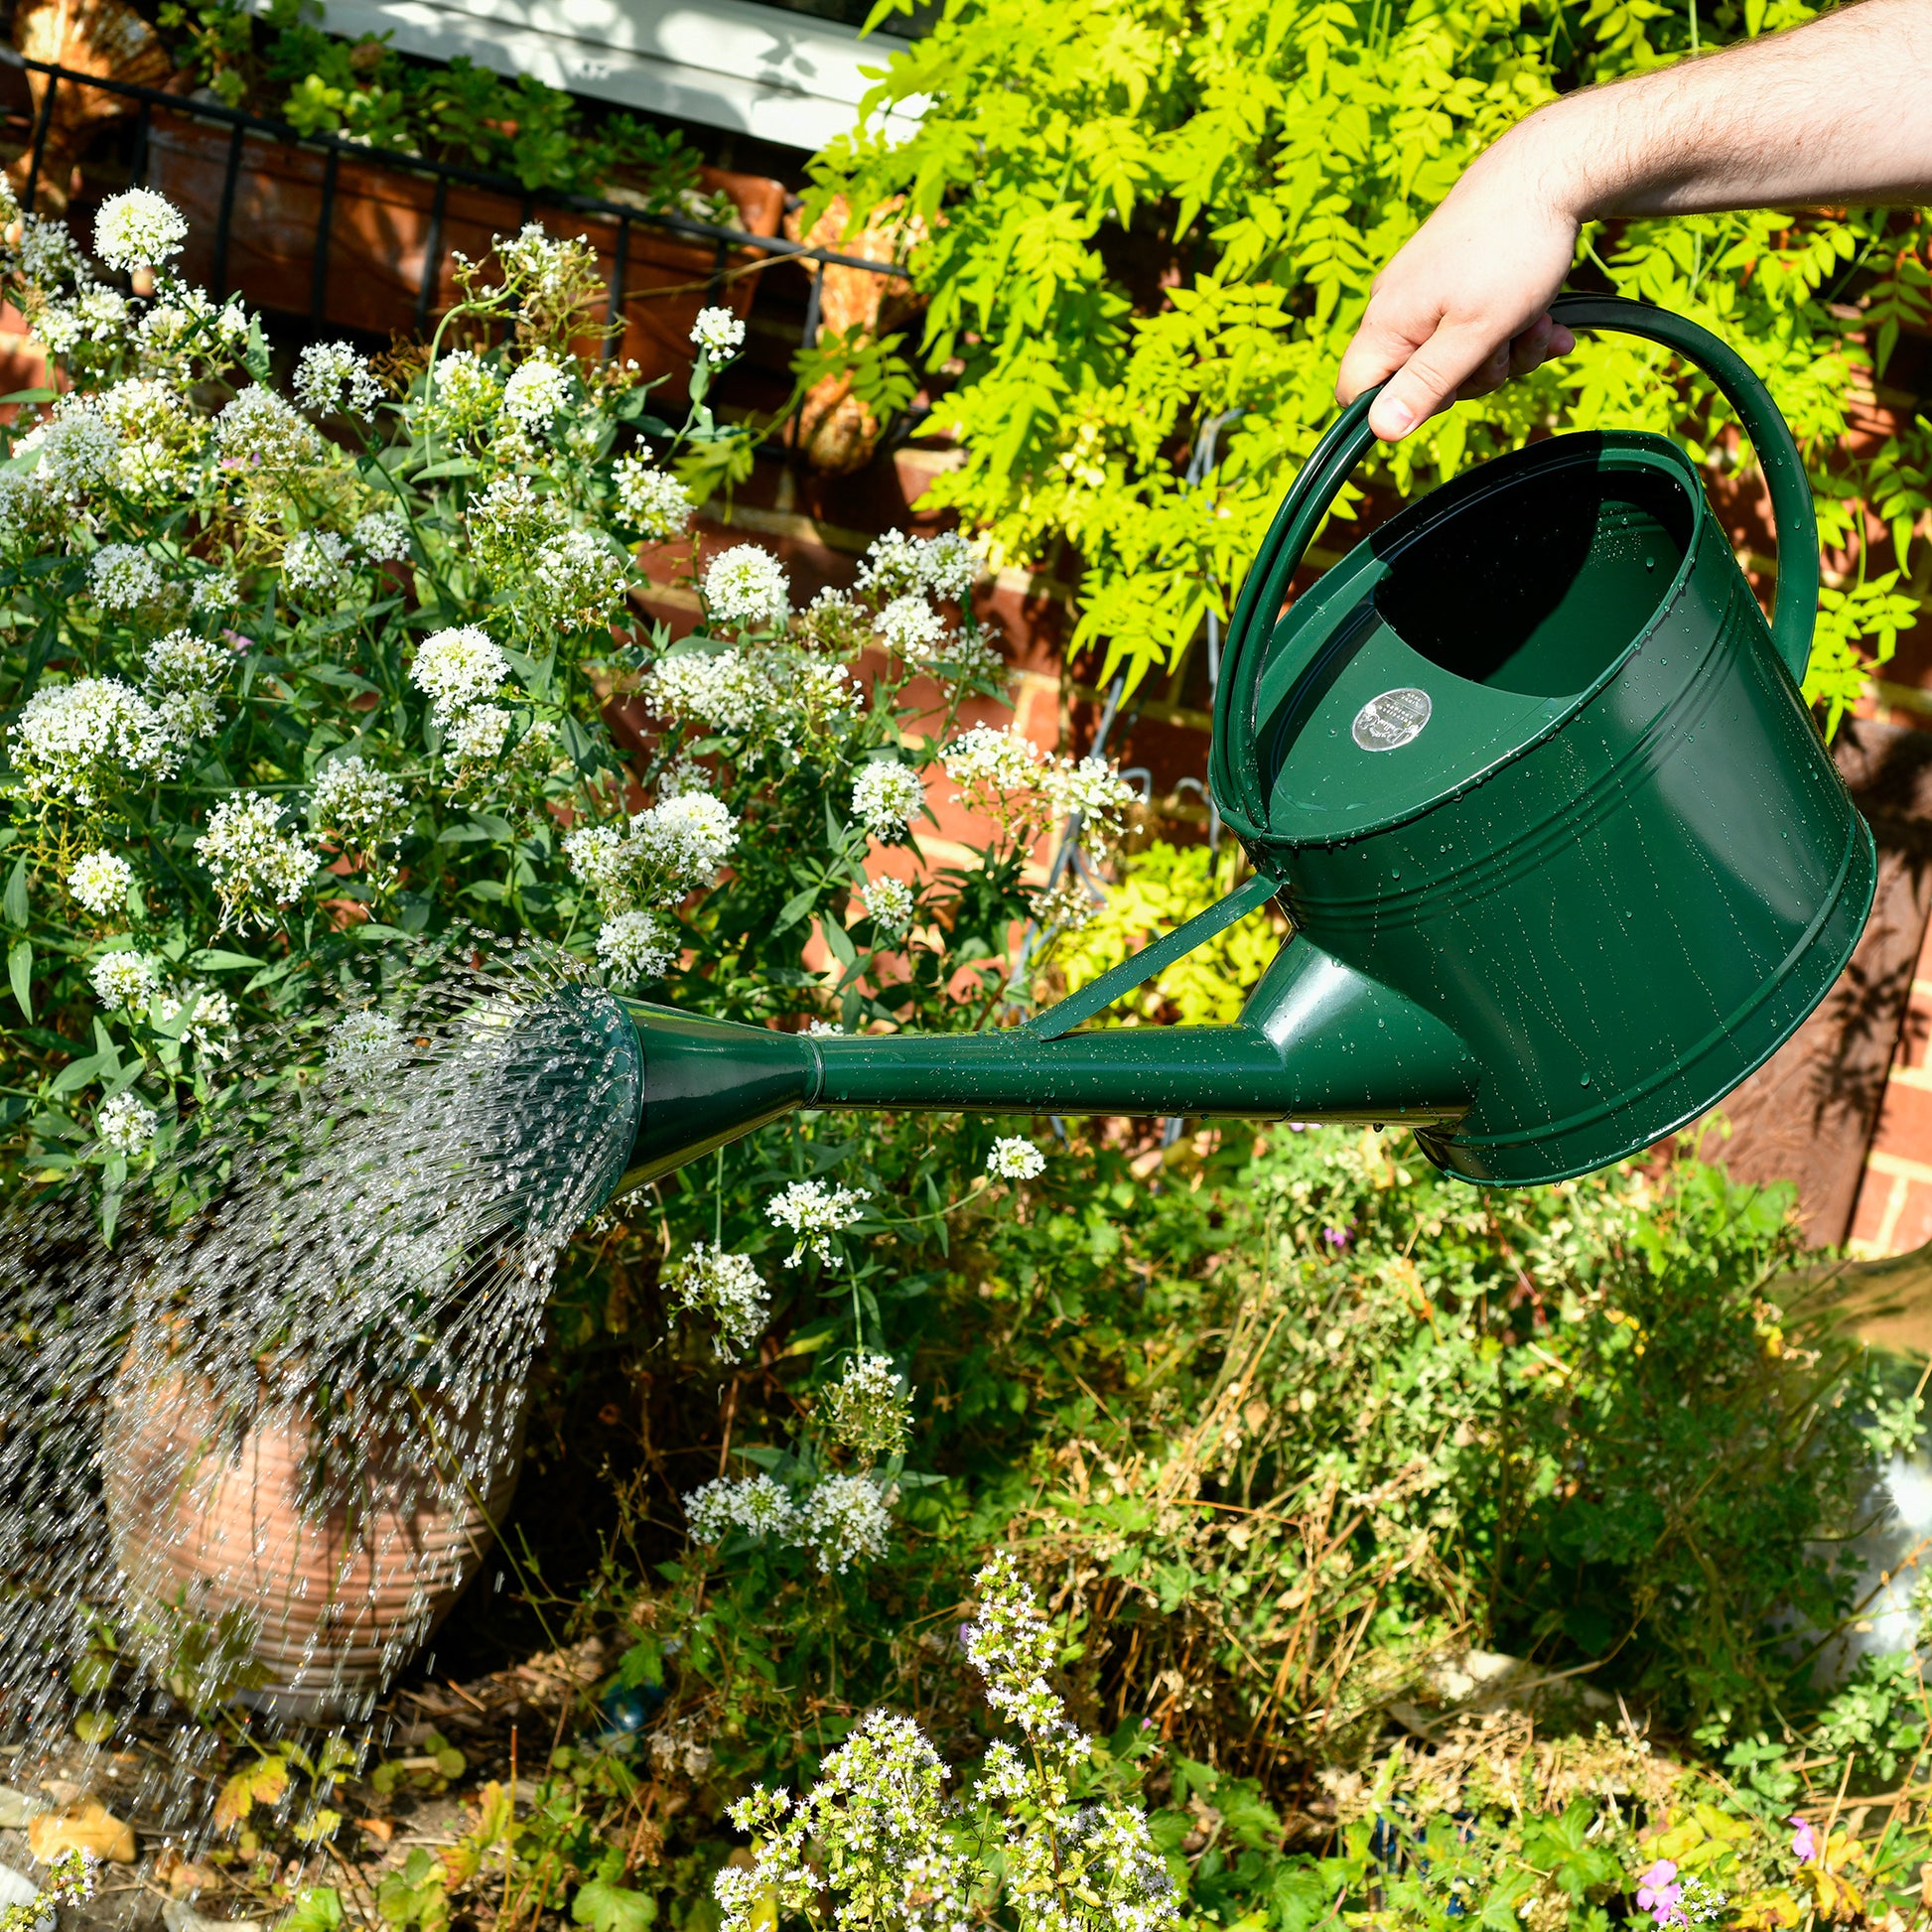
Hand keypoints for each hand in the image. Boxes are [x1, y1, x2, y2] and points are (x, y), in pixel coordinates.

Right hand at [1336, 130, 1581, 441]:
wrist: (1550, 170)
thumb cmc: (1511, 250)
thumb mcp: (1474, 332)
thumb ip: (1426, 384)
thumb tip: (1381, 431)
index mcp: (1386, 322)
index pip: (1355, 392)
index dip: (1393, 410)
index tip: (1446, 395)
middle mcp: (1398, 309)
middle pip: (1419, 383)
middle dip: (1475, 377)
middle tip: (1507, 343)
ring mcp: (1430, 294)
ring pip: (1460, 359)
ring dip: (1507, 352)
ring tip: (1538, 320)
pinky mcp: (1460, 282)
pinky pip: (1480, 330)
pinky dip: (1516, 332)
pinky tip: (1548, 320)